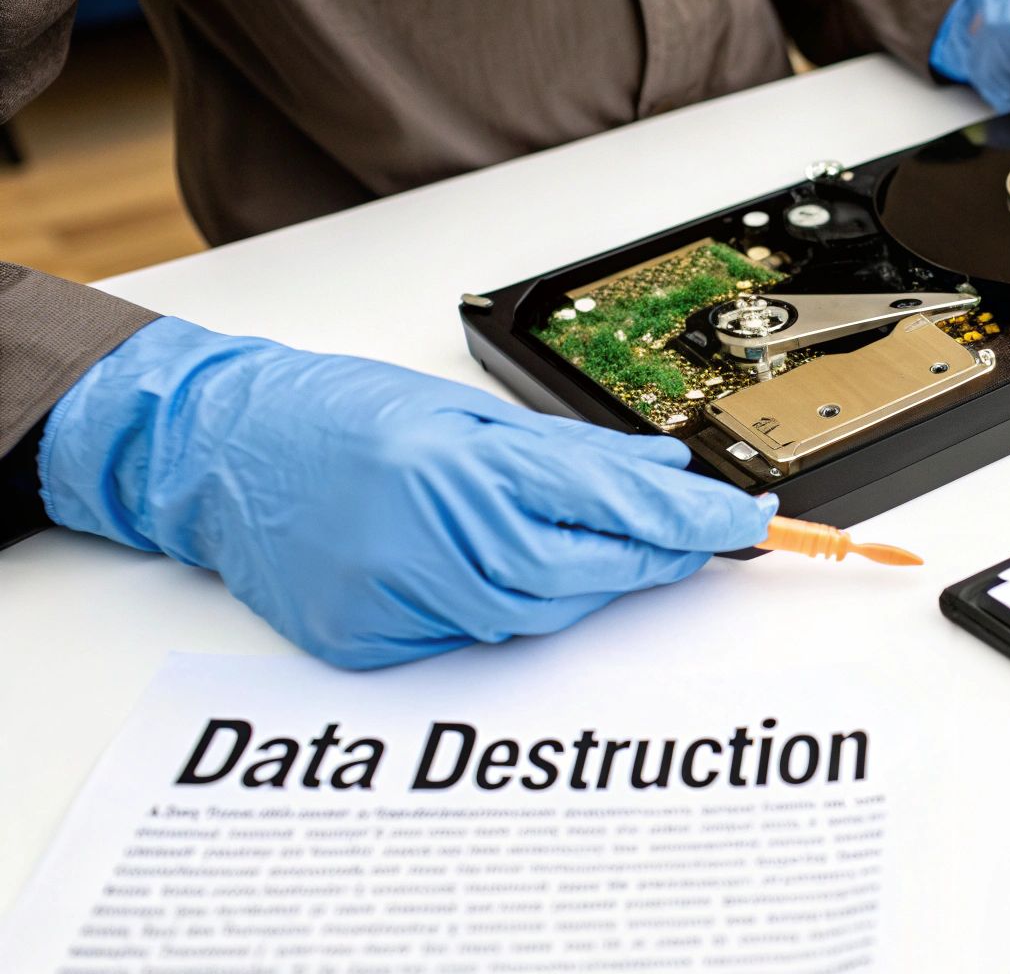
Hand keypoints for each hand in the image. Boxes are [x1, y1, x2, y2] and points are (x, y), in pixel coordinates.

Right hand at [38, 318, 775, 668]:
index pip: (613, 503)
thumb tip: (663, 471)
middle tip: (691, 538)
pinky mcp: (368, 640)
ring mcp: (395, 595)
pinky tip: (494, 570)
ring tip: (581, 541)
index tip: (748, 524)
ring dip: (580, 583)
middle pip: (585, 574)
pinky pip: (472, 639)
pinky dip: (504, 608)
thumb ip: (573, 451)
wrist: (217, 450)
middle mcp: (431, 534)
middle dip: (650, 557)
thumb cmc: (333, 415)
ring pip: (535, 616)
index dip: (693, 520)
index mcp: (462, 462)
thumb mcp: (464, 411)